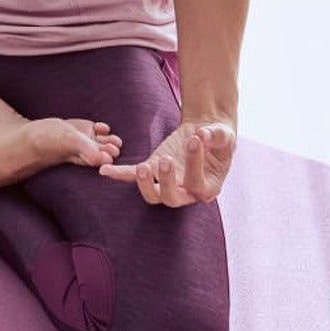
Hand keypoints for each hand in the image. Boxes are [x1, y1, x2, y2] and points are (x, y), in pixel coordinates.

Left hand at [97, 119, 235, 205]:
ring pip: (152, 195)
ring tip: (142, 167)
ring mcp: (167, 182)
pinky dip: (119, 174)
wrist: (204, 132)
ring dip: (144, 184)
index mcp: (208, 187)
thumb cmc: (218, 137)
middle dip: (167, 182)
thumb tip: (202, 135)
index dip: (195, 164)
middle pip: (171, 199)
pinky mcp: (152, 169)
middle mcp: (186, 191)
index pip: (198, 185)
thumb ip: (216, 135)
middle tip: (166, 159)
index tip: (195, 139)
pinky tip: (105, 171)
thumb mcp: (224, 134)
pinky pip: (133, 176)